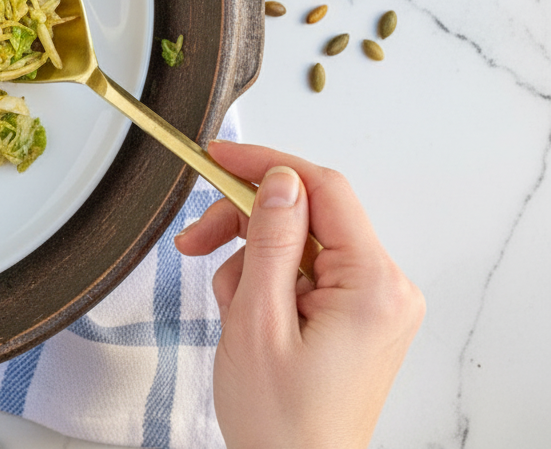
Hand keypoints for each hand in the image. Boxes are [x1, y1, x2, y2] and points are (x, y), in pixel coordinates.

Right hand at [175, 141, 423, 448]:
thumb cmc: (280, 422)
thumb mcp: (258, 322)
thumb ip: (270, 242)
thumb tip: (279, 181)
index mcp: (373, 286)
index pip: (322, 189)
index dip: (265, 165)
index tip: (217, 158)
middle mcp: (385, 289)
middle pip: (307, 216)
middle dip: (245, 224)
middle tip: (194, 240)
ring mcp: (373, 304)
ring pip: (299, 245)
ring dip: (250, 262)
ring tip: (228, 308)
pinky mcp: (356, 317)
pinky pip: (304, 274)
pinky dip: (266, 285)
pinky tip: (246, 318)